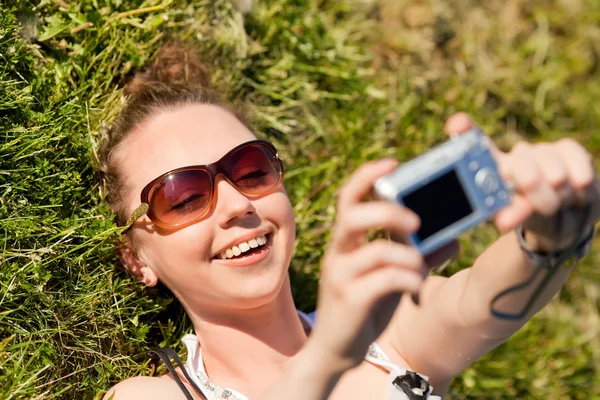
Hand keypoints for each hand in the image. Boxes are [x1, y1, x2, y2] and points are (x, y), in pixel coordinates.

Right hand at [309, 159, 425, 370]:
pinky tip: (417, 286)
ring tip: (420, 266)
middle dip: (388, 210)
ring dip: (408, 255)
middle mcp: (339, 253)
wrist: (337, 350)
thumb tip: (453, 238)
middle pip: (353, 214)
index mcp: (347, 241)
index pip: (349, 198)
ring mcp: (342, 276)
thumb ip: (417, 255)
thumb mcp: (390, 276)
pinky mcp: (351, 300)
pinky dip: (409, 278)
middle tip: (416, 221)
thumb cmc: (364, 306)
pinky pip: (384, 280)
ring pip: (376, 250)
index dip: (367, 176)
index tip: (392, 163)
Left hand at [445, 113, 599, 251]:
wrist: (566, 218)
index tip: (456, 124)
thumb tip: (504, 220)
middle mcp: (515, 154)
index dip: (466, 131)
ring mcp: (541, 150)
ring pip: (554, 174)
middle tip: (542, 208)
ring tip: (557, 204)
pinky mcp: (567, 149)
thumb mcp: (521, 218)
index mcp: (495, 171)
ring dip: (559, 197)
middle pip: (523, 166)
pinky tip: (577, 191)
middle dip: (535, 193)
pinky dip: (580, 188)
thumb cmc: (535, 217)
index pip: (476, 146)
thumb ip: (513, 215)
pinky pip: (577, 167)